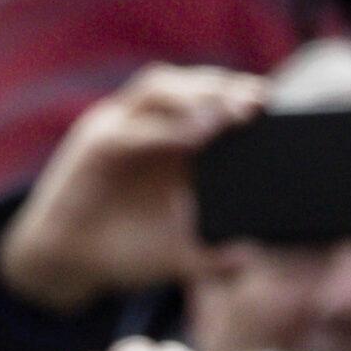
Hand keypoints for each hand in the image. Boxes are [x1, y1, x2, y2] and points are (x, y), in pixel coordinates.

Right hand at [0, 65, 269, 312]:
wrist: (72, 263)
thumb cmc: (132, 251)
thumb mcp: (184, 256)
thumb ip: (216, 256)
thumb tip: (250, 257)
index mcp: (177, 145)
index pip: (212, 102)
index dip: (242, 96)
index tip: (277, 105)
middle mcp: (149, 128)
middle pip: (188, 87)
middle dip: (223, 88)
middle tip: (258, 102)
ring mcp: (120, 131)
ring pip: (157, 92)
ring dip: (194, 96)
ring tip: (229, 111)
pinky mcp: (95, 146)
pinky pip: (130, 129)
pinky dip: (163, 130)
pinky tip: (194, 136)